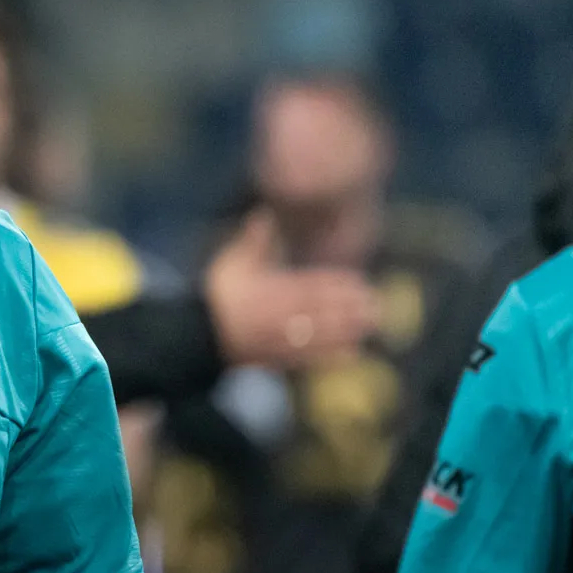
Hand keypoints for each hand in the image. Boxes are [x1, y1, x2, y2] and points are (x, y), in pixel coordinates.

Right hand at [203, 209, 378, 368]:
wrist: (197, 334)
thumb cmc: (219, 295)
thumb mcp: (231, 263)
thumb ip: (252, 242)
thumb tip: (264, 212)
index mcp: (266, 292)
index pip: (307, 287)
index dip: (335, 285)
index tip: (358, 281)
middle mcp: (273, 318)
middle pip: (318, 313)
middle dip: (348, 310)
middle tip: (375, 305)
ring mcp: (275, 340)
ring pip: (317, 336)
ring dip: (346, 332)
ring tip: (370, 326)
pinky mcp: (276, 359)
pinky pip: (307, 359)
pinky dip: (331, 357)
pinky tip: (353, 353)